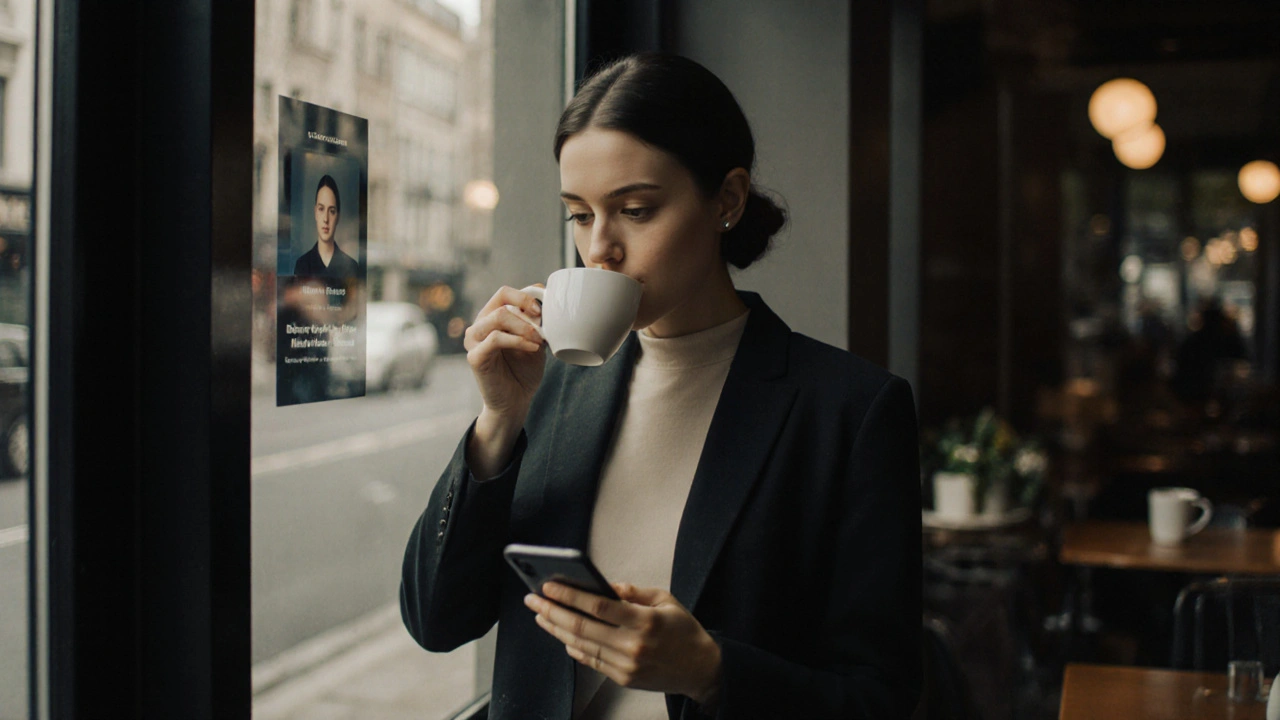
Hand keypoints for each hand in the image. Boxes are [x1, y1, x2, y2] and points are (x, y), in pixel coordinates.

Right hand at [464, 285, 546, 419]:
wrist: (516, 400)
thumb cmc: (524, 370)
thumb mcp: (535, 340)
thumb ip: (536, 321)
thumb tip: (545, 298)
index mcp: (492, 318)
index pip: (504, 293)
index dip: (525, 296)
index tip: (541, 310)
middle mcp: (480, 325)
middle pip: (501, 302)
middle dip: (526, 311)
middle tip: (542, 329)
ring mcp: (474, 340)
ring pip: (498, 317)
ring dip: (523, 327)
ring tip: (538, 341)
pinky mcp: (475, 357)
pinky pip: (495, 339)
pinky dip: (518, 341)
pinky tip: (532, 349)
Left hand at [524, 581, 721, 704]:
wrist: (700, 668)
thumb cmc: (683, 631)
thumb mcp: (665, 600)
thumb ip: (633, 592)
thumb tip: (603, 585)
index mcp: (644, 620)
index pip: (598, 606)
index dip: (569, 596)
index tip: (550, 586)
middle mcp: (633, 645)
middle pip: (582, 627)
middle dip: (552, 611)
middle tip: (533, 600)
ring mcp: (626, 665)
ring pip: (581, 645)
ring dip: (556, 630)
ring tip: (541, 616)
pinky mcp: (623, 678)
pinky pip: (590, 661)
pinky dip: (573, 648)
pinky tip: (561, 636)